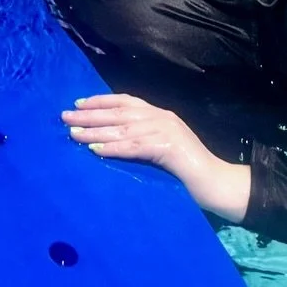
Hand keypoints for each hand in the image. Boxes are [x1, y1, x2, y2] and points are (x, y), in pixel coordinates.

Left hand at [63, 93, 250, 221]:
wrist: (221, 185)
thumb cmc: (191, 172)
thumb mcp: (164, 148)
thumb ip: (143, 139)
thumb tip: (110, 138)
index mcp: (161, 115)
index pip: (125, 101)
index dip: (100, 101)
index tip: (77, 104)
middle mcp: (162, 118)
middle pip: (119, 113)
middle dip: (90, 115)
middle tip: (65, 117)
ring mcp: (167, 132)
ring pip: (123, 129)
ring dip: (95, 131)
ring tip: (73, 134)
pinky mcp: (170, 150)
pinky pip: (136, 147)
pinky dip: (114, 147)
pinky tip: (96, 149)